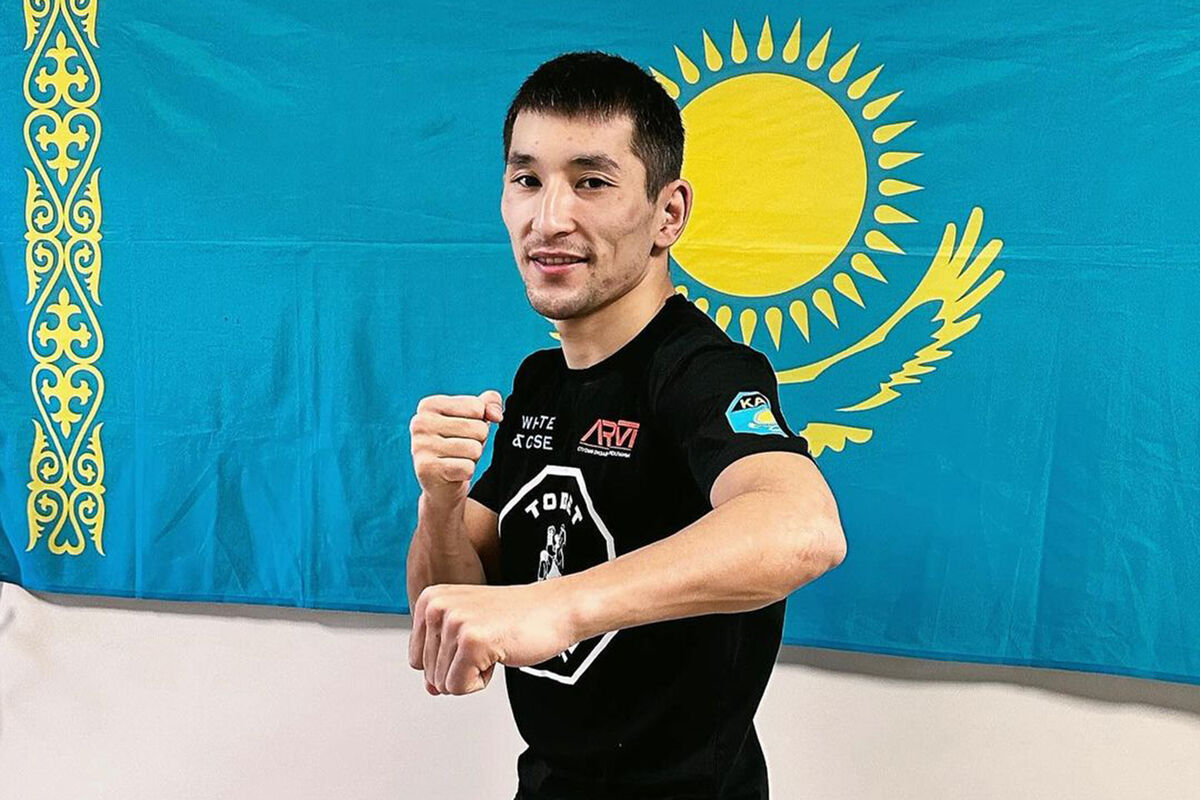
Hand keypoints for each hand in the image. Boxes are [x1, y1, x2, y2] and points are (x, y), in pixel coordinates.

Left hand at [409, 581, 575, 695]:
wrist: (556, 608)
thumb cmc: (517, 616)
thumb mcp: (468, 630)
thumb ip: (442, 657)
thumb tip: (430, 688)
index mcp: (430, 599)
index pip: (416, 659)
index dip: (449, 660)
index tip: (473, 638)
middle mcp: (436, 606)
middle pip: (429, 673)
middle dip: (462, 668)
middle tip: (488, 642)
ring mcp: (453, 622)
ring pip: (443, 683)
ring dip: (474, 673)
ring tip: (494, 645)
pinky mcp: (471, 641)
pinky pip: (460, 687)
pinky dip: (482, 681)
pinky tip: (498, 653)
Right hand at [410, 390, 503, 506]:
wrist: (441, 484)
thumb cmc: (458, 444)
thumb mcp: (475, 418)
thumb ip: (490, 403)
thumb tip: (496, 415)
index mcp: (429, 405)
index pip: (477, 407)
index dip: (479, 422)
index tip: (463, 431)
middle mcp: (420, 423)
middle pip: (478, 428)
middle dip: (478, 441)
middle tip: (461, 449)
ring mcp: (420, 446)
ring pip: (474, 449)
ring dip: (472, 457)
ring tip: (457, 459)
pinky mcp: (426, 468)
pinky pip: (468, 468)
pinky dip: (467, 472)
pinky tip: (453, 472)